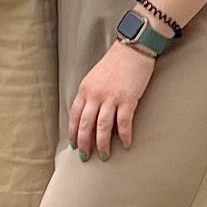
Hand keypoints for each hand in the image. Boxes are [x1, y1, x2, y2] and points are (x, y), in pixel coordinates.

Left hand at [70, 42, 154, 157]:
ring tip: (104, 156)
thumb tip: (90, 115)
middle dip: (84, 144)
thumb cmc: (115, 63)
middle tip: (86, 157)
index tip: (74, 145)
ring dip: (102, 144)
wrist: (133, 49)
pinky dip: (124, 136)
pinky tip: (126, 144)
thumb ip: (90, 95)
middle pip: (86, 125)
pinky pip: (124, 123)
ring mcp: (111, 97)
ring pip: (102, 127)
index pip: (75, 115)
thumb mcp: (95, 77)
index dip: (74, 132)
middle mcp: (95, 95)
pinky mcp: (128, 99)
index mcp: (85, 89)